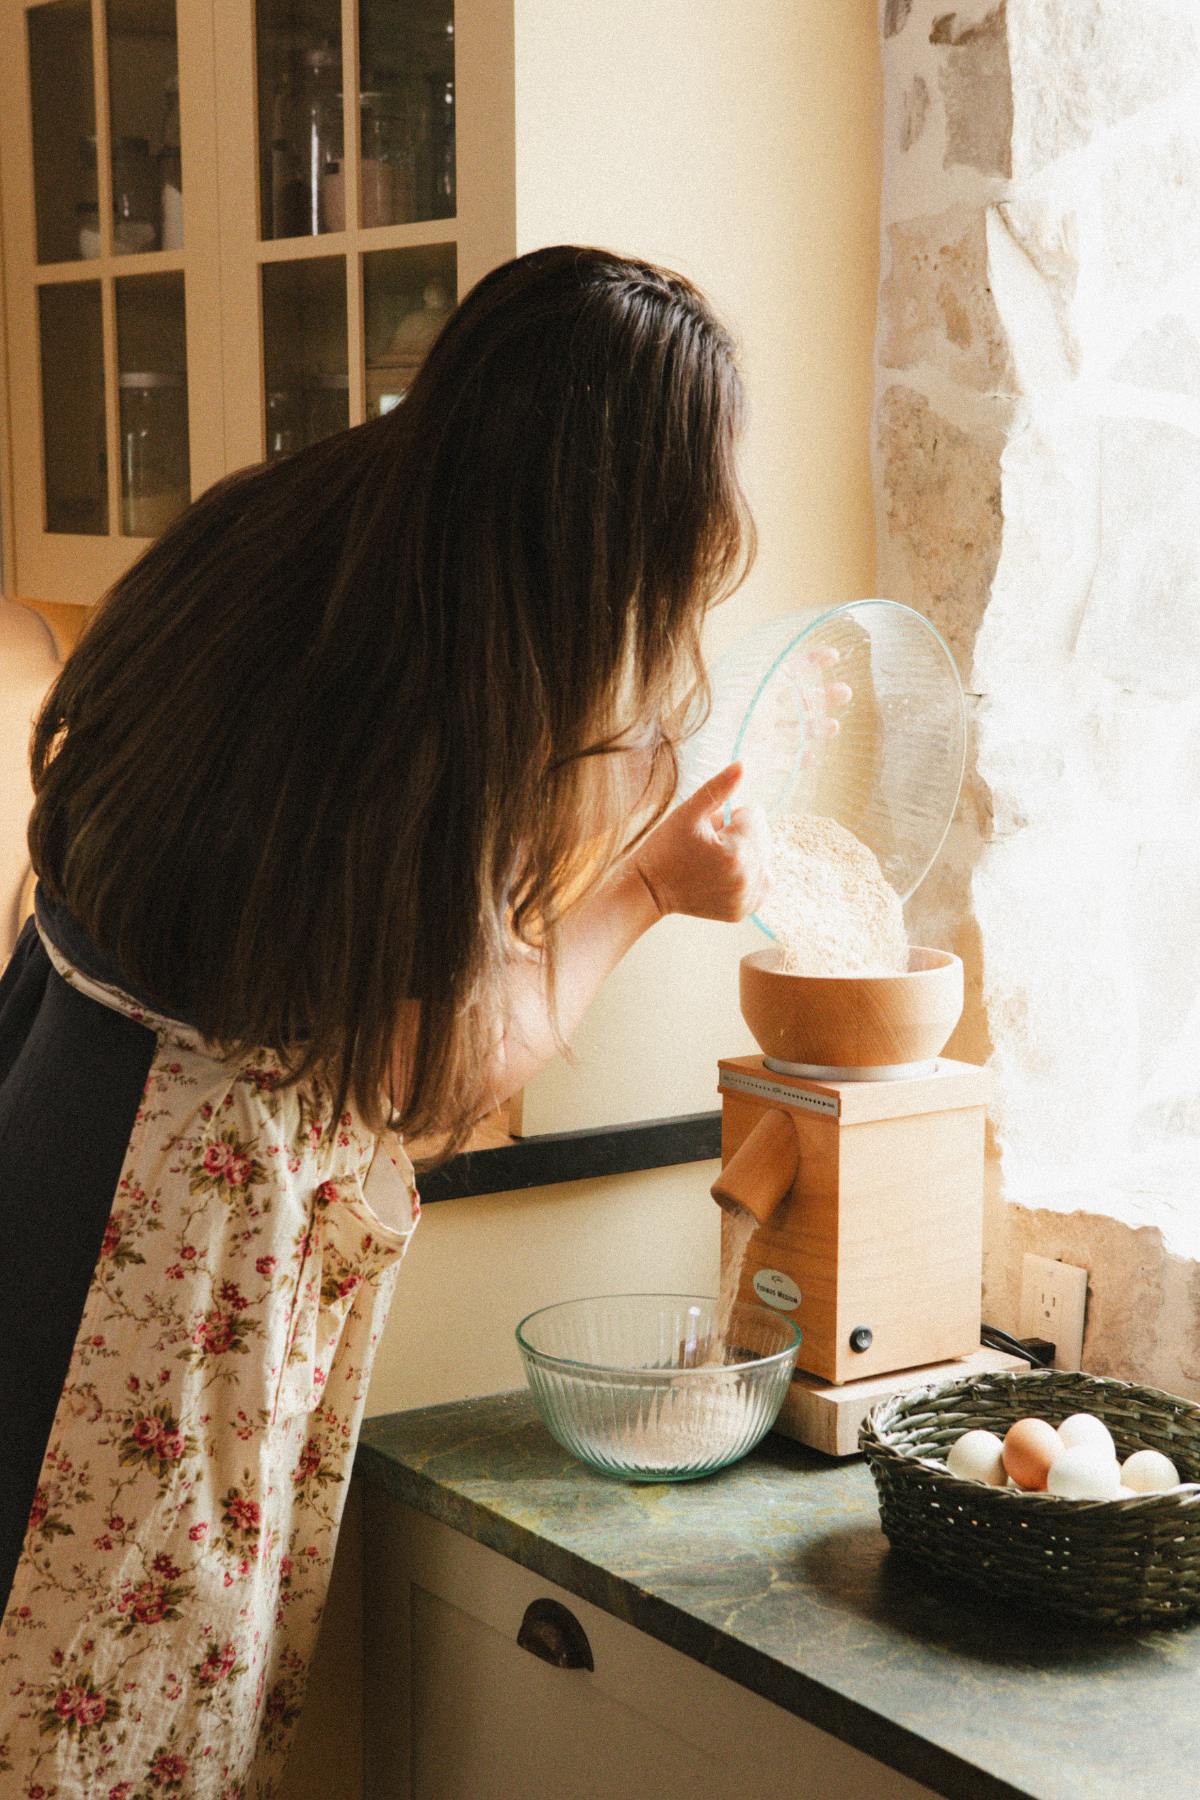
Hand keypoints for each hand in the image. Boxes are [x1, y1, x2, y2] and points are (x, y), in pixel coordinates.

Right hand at [632, 762, 770, 922]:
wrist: (649, 890)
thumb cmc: (665, 848)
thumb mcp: (688, 813)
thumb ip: (718, 788)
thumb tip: (743, 764)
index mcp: (736, 852)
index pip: (755, 815)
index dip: (730, 817)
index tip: (709, 831)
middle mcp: (746, 878)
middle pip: (762, 838)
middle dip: (739, 836)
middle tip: (709, 847)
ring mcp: (746, 898)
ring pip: (764, 859)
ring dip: (745, 855)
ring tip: (715, 861)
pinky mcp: (743, 911)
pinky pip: (762, 882)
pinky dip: (748, 876)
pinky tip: (725, 875)